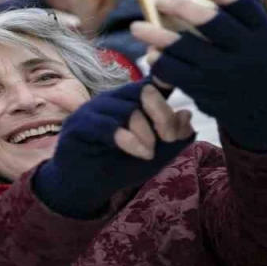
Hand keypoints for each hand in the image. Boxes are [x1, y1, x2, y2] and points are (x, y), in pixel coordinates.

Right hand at [34, 80, 194, 217]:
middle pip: (144, 91)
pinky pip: (109, 126)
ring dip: (146, 134)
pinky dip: (130, 140)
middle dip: (163, 115)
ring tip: (149, 153)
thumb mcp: (157, 154)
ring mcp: (94, 109)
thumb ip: (173, 137)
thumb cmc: (120, 165)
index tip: (175, 85)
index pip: (152, 83)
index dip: (166, 80)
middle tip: (168, 138)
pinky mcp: (80, 124)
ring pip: (128, 109)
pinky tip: (140, 153)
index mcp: (132, 101)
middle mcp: (113, 99)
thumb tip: (186, 114)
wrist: (86, 186)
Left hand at [131, 0, 266, 152]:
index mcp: (266, 32)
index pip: (237, 2)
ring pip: (186, 50)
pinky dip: (160, 63)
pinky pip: (177, 75)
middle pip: (209, 23)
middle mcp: (249, 52)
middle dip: (179, 7)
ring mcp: (228, 74)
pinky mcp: (210, 93)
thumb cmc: (261, 58)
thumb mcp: (263, 30)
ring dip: (156, 36)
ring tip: (138, 27)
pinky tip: (151, 55)